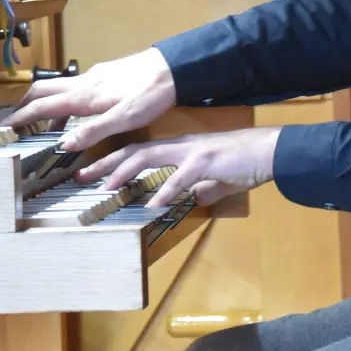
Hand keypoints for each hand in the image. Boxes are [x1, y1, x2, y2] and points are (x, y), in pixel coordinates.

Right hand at [3, 47, 177, 151]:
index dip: (20, 117)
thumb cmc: (151, 94)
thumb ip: (93, 131)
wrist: (173, 68)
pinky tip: (75, 113)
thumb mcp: (124, 119)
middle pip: (43, 90)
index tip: (2, 128)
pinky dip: (63, 100)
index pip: (42, 105)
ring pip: (58, 88)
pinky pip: (74, 87)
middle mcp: (84, 82)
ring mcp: (94, 76)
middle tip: (15, 122)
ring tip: (42, 125)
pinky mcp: (105, 75)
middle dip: (25, 105)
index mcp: (84, 95)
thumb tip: (62, 144)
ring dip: (45, 104)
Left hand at [78, 127, 281, 207]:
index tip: (91, 173)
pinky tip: (154, 203)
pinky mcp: (205, 162)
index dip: (112, 162)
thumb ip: (204, 188)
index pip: (138, 152)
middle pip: (133, 151)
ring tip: (107, 186)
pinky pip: (180, 177)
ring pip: (149, 156)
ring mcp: (191, 152)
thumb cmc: (245, 163)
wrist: (269, 151)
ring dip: (125, 171)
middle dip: (105, 163)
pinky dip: (165, 190)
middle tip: (80, 176)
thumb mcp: (218, 179)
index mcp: (179, 149)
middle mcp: (179, 146)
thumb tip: (198, 199)